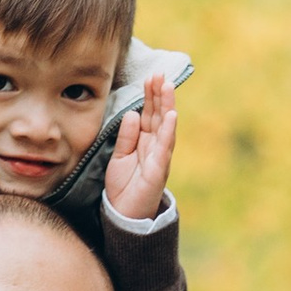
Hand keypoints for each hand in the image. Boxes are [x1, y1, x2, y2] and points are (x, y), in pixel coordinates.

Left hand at [104, 70, 175, 221]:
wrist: (124, 216)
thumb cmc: (123, 188)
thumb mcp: (119, 157)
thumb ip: (126, 137)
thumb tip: (132, 114)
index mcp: (145, 143)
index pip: (149, 115)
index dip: (150, 96)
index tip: (150, 77)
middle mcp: (155, 147)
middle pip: (159, 116)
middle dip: (159, 95)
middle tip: (159, 73)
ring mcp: (159, 158)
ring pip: (165, 127)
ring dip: (167, 106)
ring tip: (167, 86)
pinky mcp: (158, 171)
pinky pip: (164, 148)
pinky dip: (167, 131)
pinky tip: (170, 116)